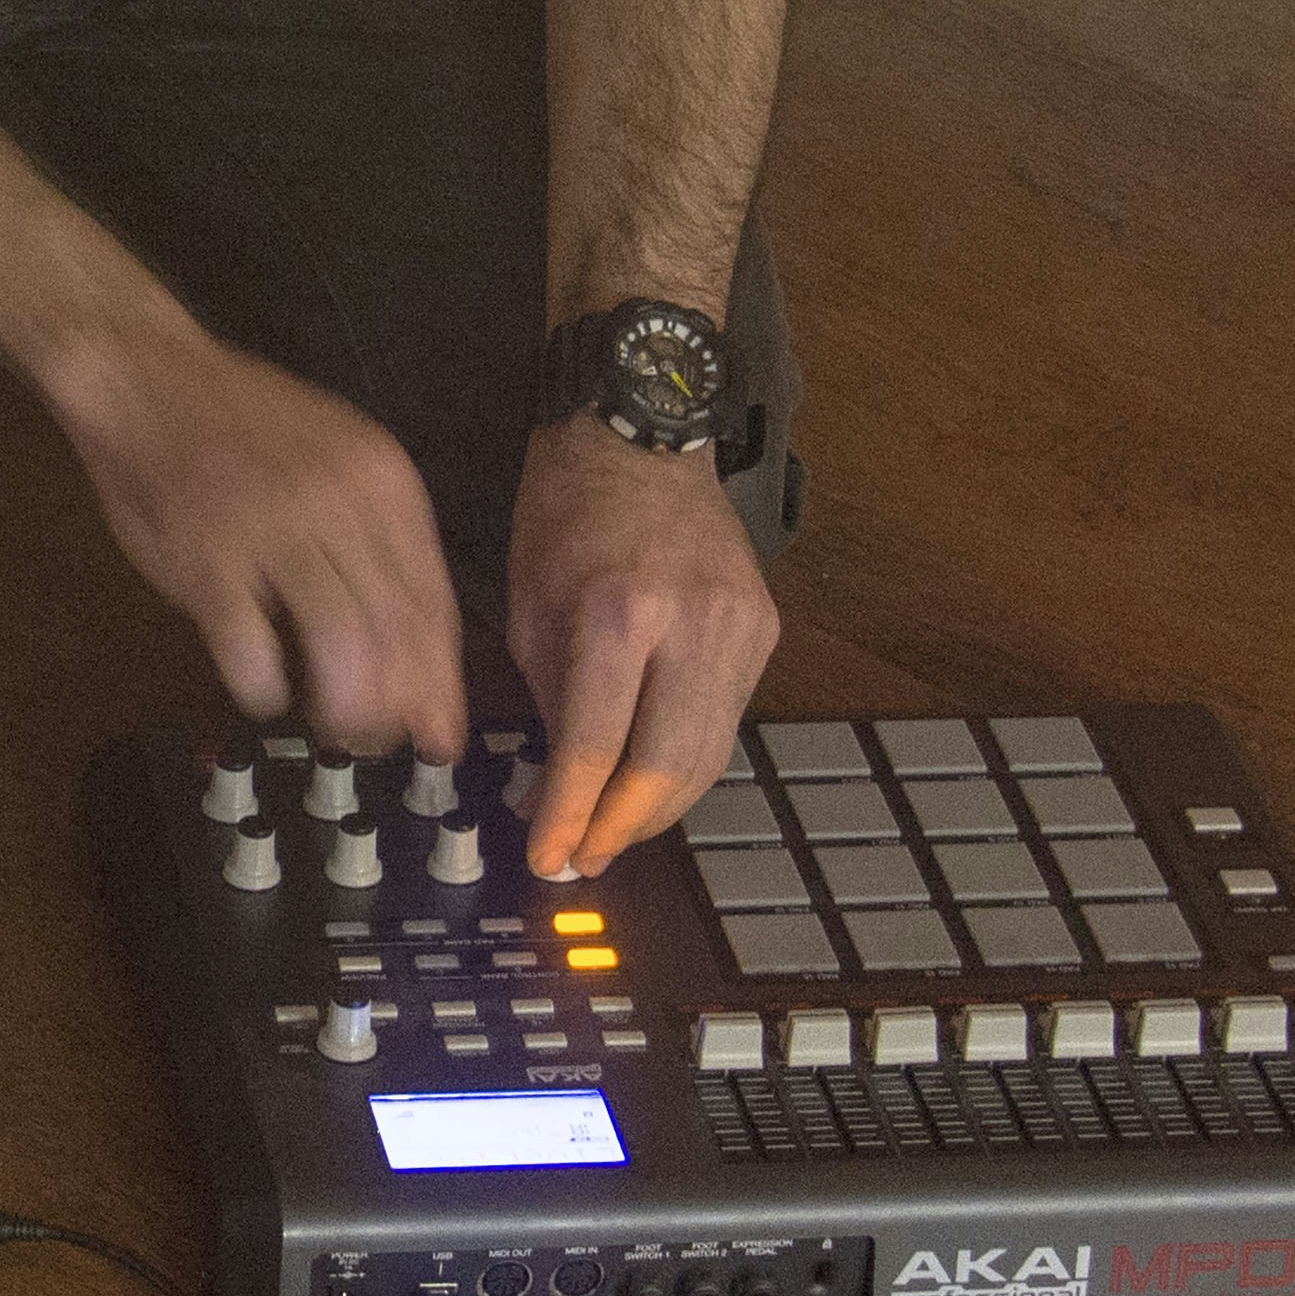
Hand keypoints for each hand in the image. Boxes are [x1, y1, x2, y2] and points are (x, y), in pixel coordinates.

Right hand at [48, 323, 469, 761]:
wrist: (152, 380)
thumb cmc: (248, 431)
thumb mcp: (340, 464)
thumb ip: (377, 548)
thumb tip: (412, 651)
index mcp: (385, 487)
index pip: (432, 606)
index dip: (439, 683)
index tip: (441, 738)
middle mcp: (343, 509)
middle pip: (394, 636)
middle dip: (394, 709)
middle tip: (376, 739)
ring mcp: (275, 535)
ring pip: (340, 650)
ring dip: (340, 709)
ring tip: (328, 725)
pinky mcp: (210, 563)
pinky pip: (252, 654)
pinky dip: (262, 688)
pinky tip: (260, 687)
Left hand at [509, 417, 775, 876]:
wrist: (644, 437)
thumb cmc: (569, 511)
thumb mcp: (529, 606)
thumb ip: (550, 701)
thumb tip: (556, 790)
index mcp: (620, 613)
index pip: (597, 746)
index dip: (570, 815)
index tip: (547, 858)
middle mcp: (691, 624)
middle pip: (667, 768)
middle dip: (622, 828)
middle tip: (583, 859)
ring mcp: (739, 627)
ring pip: (708, 756)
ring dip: (658, 807)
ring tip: (613, 834)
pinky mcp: (764, 629)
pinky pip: (726, 720)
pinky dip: (686, 760)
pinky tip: (650, 779)